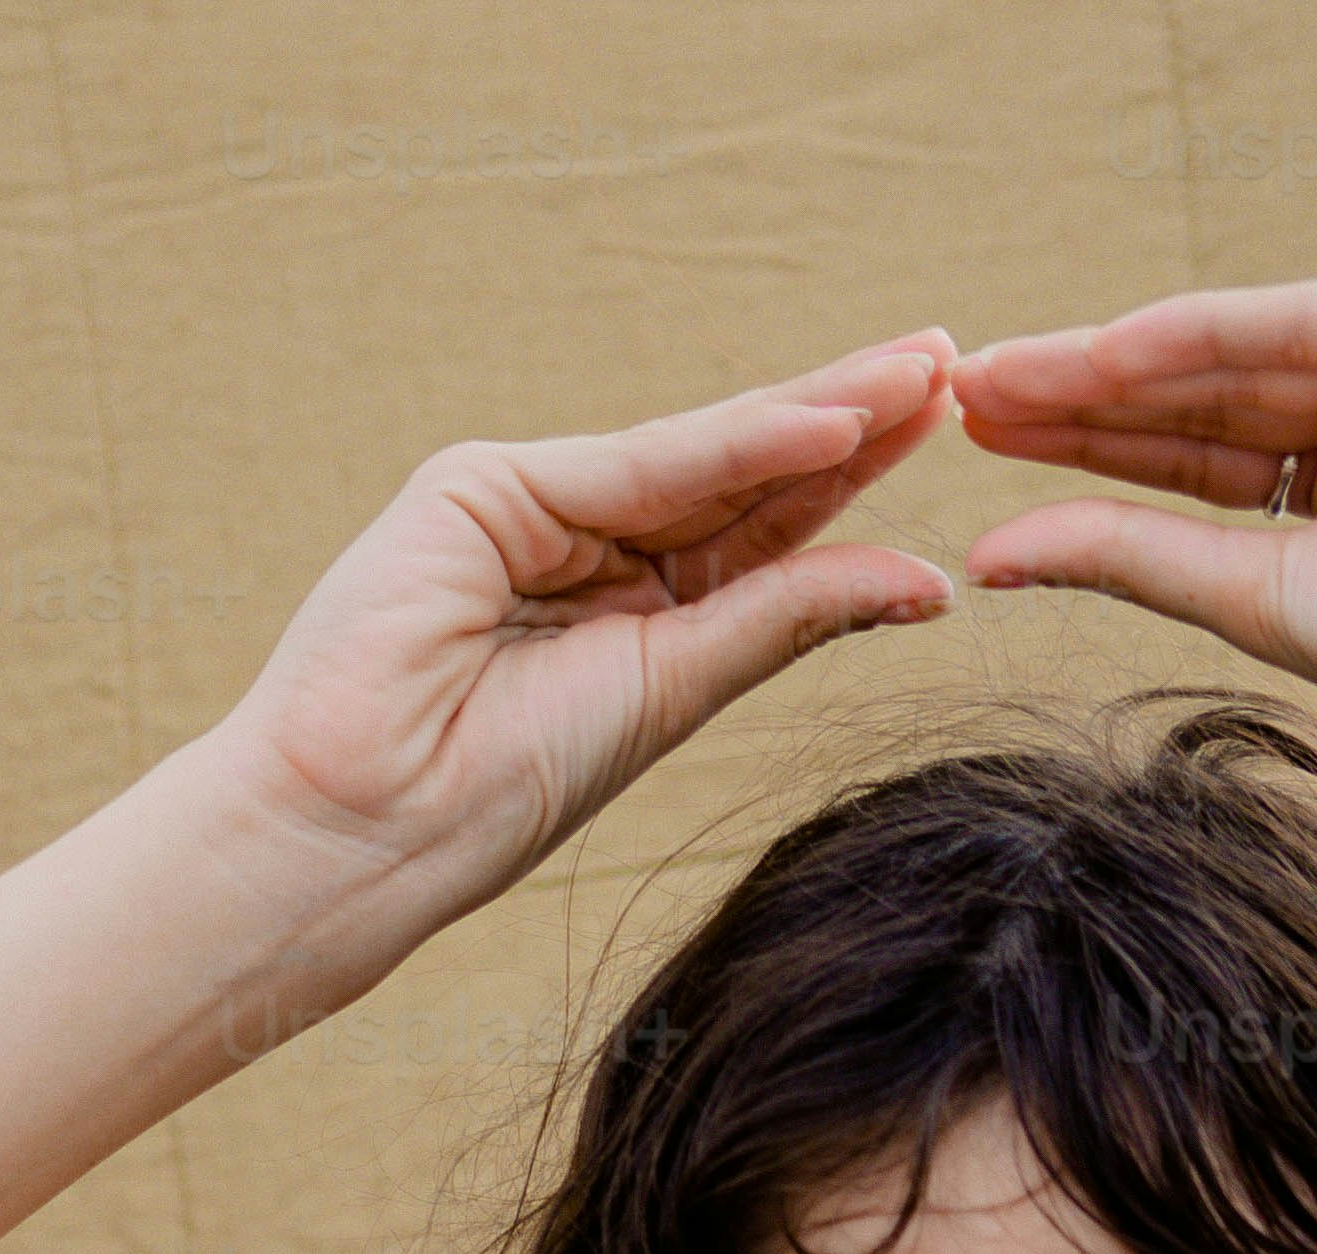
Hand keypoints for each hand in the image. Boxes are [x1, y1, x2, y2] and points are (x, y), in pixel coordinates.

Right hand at [215, 336, 957, 940]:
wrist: (363, 827)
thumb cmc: (496, 794)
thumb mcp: (672, 695)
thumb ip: (781, 620)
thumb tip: (923, 582)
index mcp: (632, 612)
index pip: (761, 531)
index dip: (851, 484)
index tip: (943, 440)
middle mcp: (588, 545)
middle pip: (744, 472)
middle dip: (849, 419)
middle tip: (952, 363)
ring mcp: (536, 504)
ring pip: (706, 452)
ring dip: (819, 411)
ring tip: (923, 373)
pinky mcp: (489, 485)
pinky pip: (646, 467)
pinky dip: (742, 445)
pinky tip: (835, 428)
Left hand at [948, 256, 1316, 806]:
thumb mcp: (1265, 601)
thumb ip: (1138, 554)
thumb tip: (997, 551)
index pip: (1221, 454)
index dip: (1103, 450)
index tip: (994, 453)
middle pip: (1220, 394)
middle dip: (1089, 400)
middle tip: (967, 400)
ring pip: (1246, 350)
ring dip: (1113, 366)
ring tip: (997, 384)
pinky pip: (1298, 318)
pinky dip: (1191, 339)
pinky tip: (1091, 360)